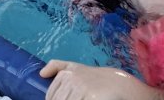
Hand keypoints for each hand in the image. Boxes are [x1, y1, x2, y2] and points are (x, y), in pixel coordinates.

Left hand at [41, 60, 162, 99]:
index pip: (51, 96)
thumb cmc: (98, 78)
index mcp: (66, 73)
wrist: (122, 85)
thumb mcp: (77, 67)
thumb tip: (41, 73)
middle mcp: (72, 78)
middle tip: (79, 98)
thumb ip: (59, 66)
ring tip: (86, 98)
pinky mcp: (91, 97)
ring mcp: (81, 88)